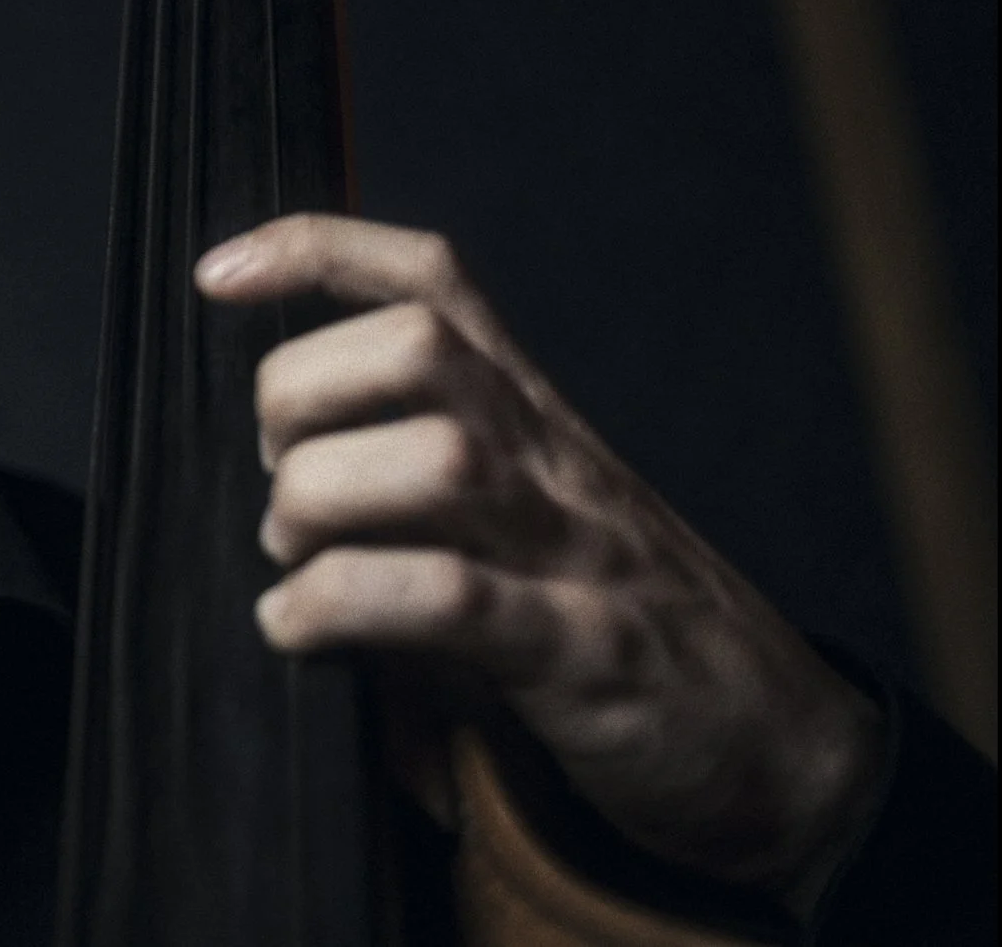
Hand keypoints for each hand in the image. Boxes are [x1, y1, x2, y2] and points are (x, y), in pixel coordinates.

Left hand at [195, 214, 882, 913]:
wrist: (784, 750)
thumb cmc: (620, 633)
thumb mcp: (511, 532)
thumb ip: (409, 504)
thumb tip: (261, 513)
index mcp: (529, 416)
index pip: (427, 282)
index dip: (316, 252)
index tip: (218, 274)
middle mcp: (551, 459)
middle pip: (416, 348)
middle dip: (303, 395)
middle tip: (276, 478)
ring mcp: (572, 552)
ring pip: (436, 458)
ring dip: (322, 503)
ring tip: (293, 562)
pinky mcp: (582, 654)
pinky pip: (450, 598)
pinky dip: (345, 604)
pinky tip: (300, 630)